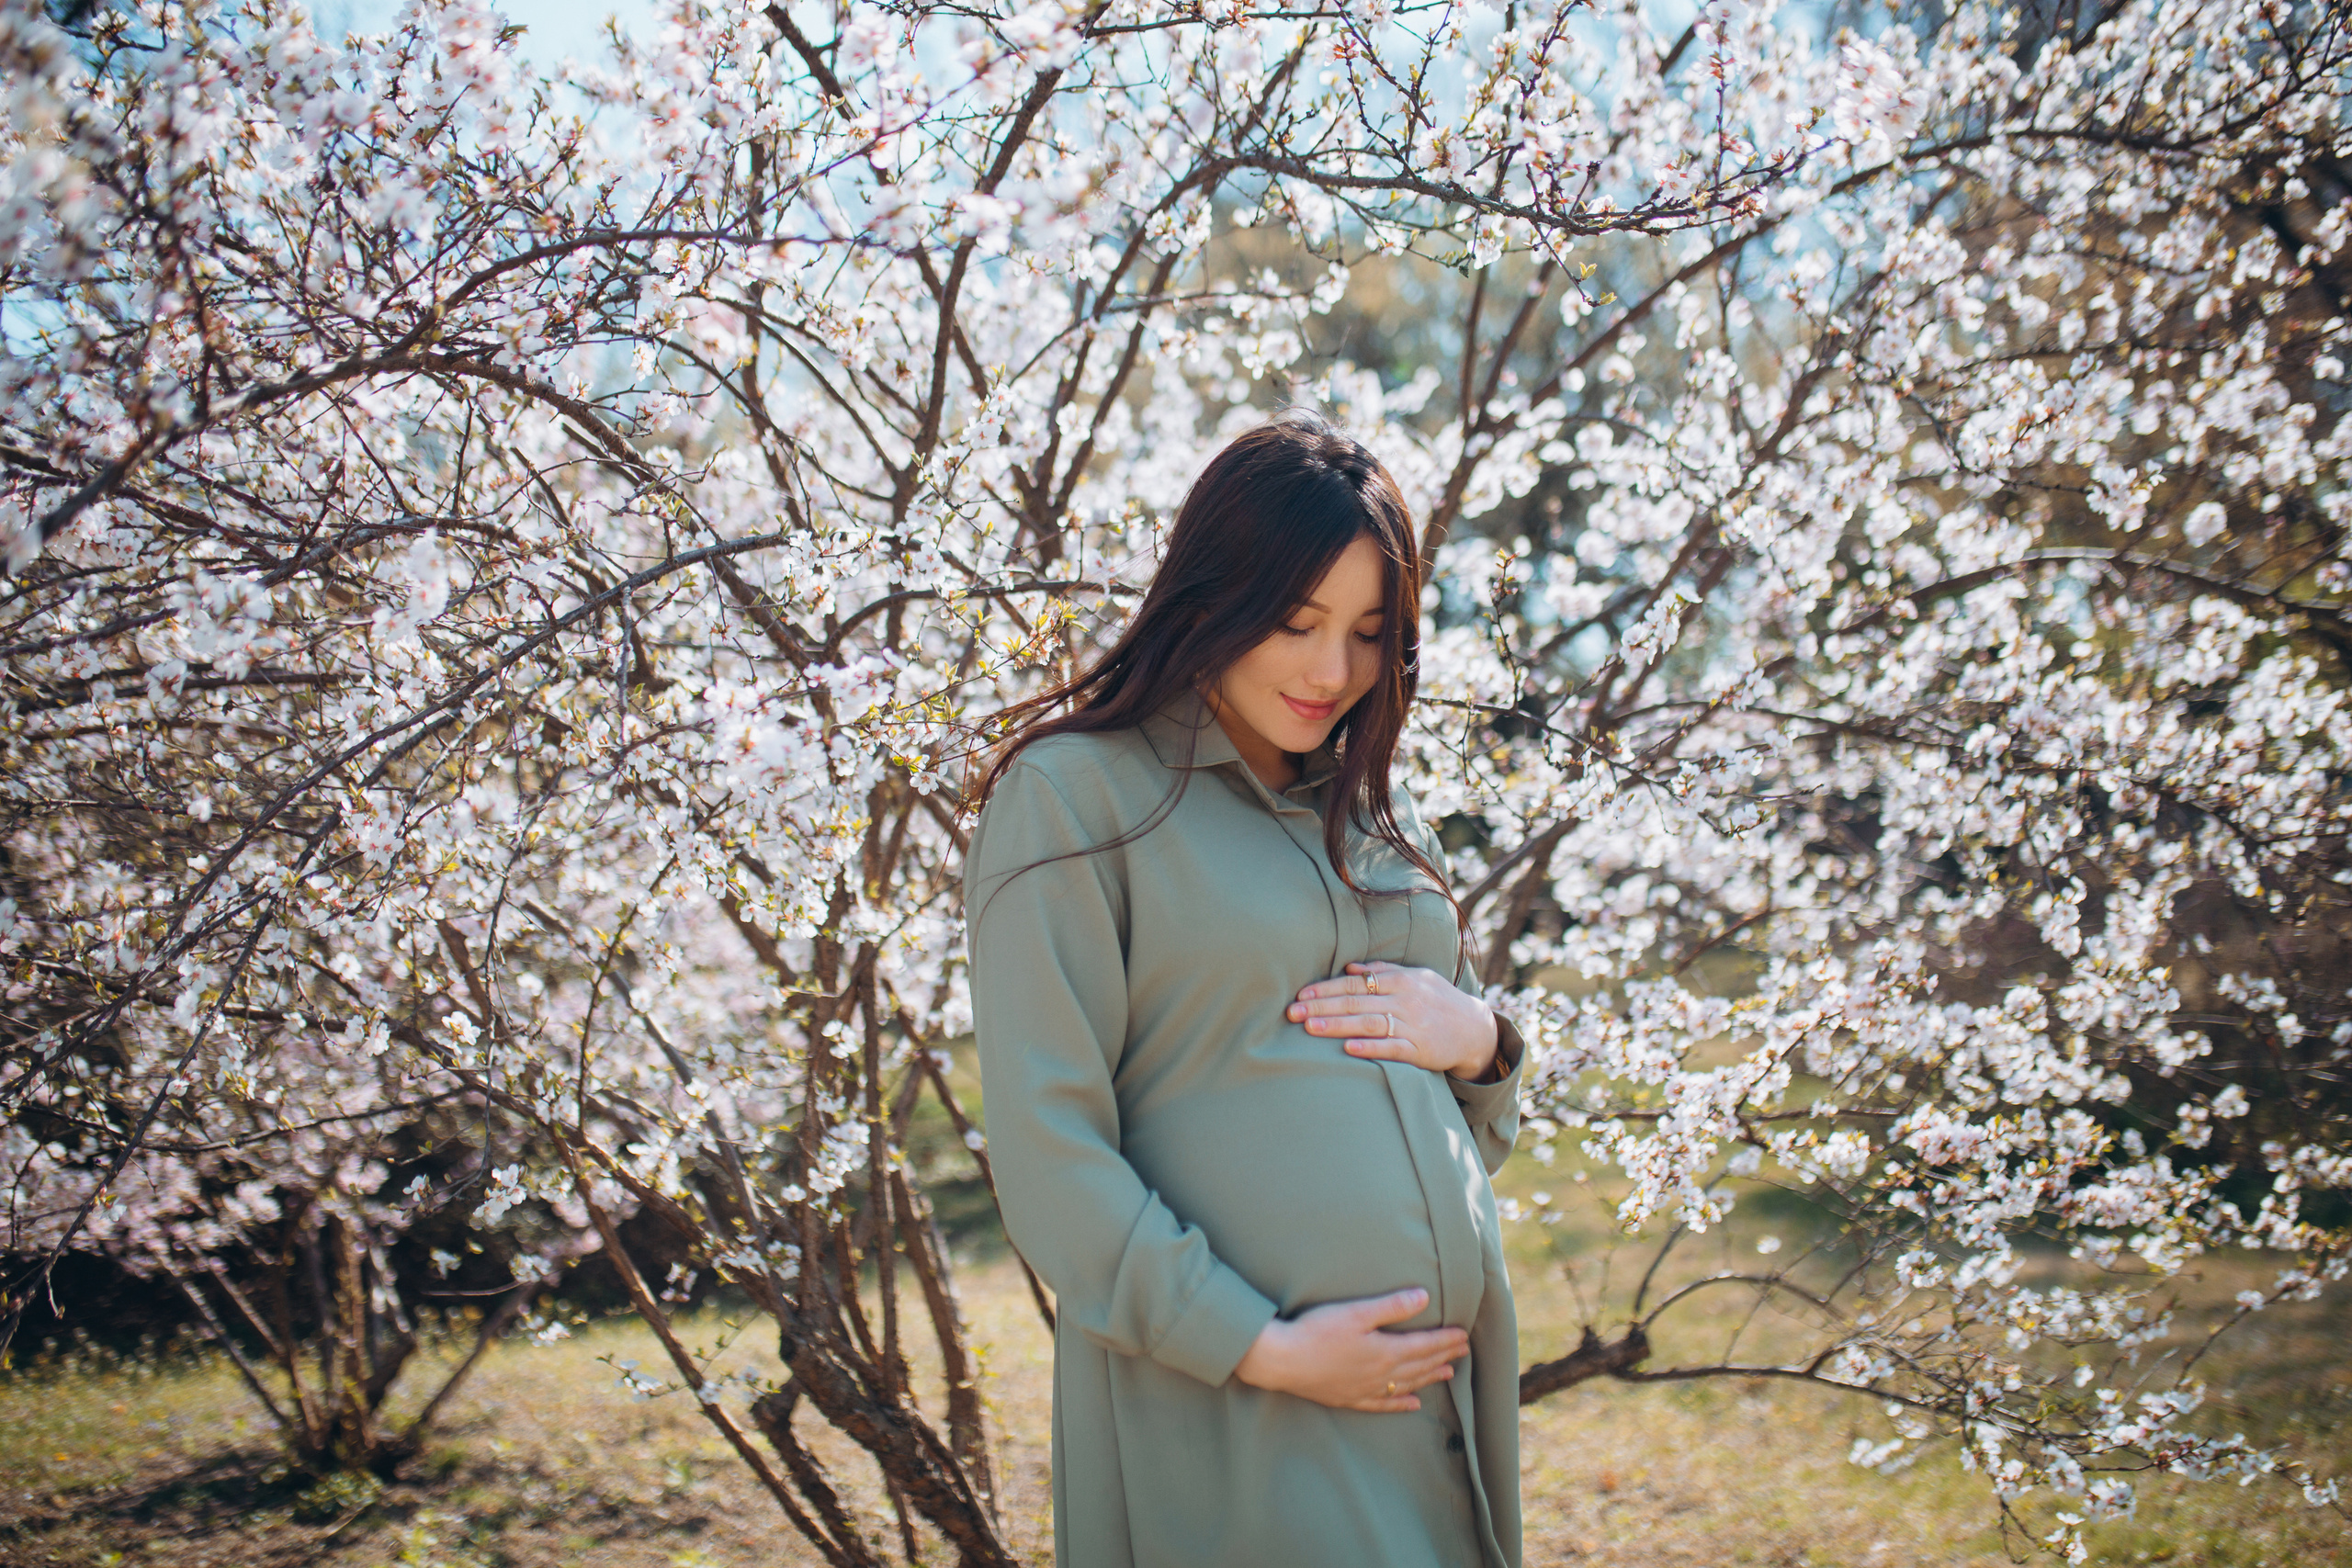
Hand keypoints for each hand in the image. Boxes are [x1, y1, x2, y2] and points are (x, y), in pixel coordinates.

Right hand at [1232, 1288, 1469, 1411]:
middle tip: (1464, 1352)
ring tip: (1448, 1374)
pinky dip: (1400, 1404)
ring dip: (1429, 1378)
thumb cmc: (1316, 1331)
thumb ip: (1391, 1306)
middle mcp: (1381, 1374)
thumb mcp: (1356, 1312)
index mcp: (1385, 1351)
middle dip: (1443, 1357)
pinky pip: (1382, 1404)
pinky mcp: (1349, 1399)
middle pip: (1420, 1365)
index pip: (1424, 1345)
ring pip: (1406, 1384)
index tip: (1464, 1336)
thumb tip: (1424, 1297)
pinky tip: (1412, 1403)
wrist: (1282, 1361)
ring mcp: (1365, 1390)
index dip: (1445, 1340)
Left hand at [1287, 961, 1501, 1081]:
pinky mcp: (1421, 1050)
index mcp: (1401, 980)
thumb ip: (1383, 972)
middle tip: (1293, 1013)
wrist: (1475, 1029)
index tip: (1301, 995)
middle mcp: (1406, 1000)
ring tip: (1311, 1028)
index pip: (1356, 983)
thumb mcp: (1416, 978)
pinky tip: (1349, 1049)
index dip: (1327, 988)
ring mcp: (1414, 1025)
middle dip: (1323, 1006)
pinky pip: (1392, 1048)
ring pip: (1370, 1023)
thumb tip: (1350, 969)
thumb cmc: (1438, 1001)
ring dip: (1338, 1025)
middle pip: (1357, 1001)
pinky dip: (1370, 1048)